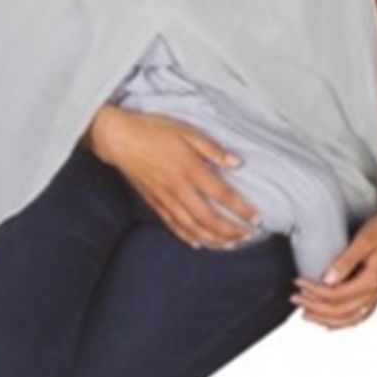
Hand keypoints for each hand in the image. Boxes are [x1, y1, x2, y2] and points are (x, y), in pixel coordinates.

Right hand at [93, 106, 262, 248]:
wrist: (119, 139)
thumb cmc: (153, 130)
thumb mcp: (186, 131)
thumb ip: (212, 148)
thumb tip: (236, 162)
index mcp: (190, 169)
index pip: (222, 195)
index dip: (241, 209)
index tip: (256, 218)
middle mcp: (179, 189)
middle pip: (209, 219)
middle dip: (231, 231)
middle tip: (247, 235)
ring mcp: (165, 198)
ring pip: (192, 228)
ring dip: (213, 239)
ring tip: (230, 245)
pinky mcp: (154, 203)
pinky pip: (173, 226)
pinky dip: (188, 238)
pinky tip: (199, 244)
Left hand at [289, 200, 376, 329]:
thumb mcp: (364, 240)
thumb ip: (346, 261)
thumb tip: (328, 280)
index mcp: (373, 281)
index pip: (336, 295)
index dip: (314, 291)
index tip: (298, 281)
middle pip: (340, 311)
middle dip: (315, 307)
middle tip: (294, 298)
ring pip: (349, 319)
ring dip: (325, 319)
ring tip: (305, 314)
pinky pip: (358, 316)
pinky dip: (342, 322)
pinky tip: (329, 324)